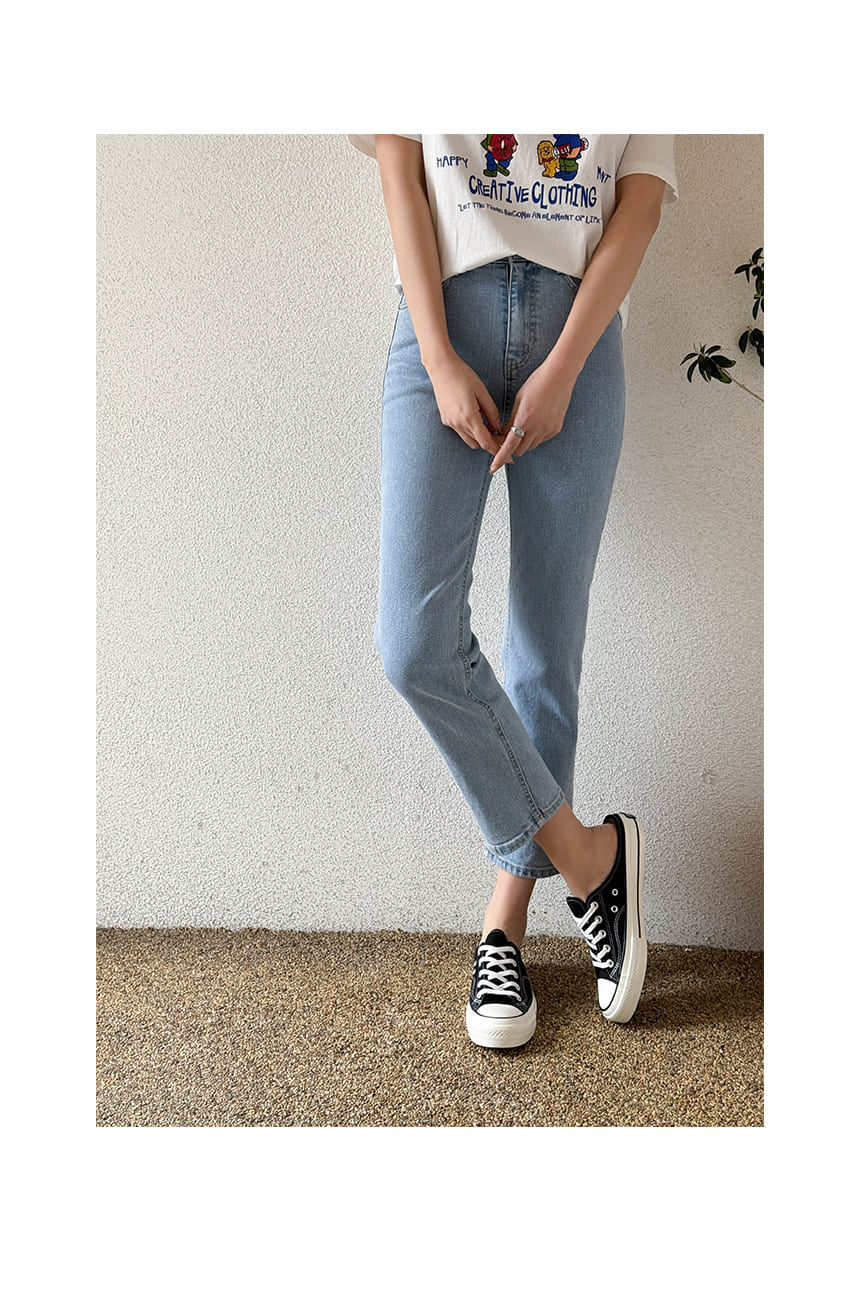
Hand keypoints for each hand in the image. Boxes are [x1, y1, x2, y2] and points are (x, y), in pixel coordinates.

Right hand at [425, 352, 512, 463]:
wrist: (441, 368)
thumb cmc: (462, 376)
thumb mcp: (482, 393)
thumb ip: (492, 412)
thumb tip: (498, 427)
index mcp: (469, 417)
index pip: (486, 442)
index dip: (498, 450)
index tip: (507, 455)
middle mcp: (458, 423)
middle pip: (478, 443)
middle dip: (490, 442)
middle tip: (500, 434)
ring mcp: (450, 423)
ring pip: (469, 440)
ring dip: (479, 437)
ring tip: (487, 424)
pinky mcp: (445, 420)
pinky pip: (460, 432)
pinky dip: (469, 430)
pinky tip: (474, 417)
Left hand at [489, 357, 579, 472]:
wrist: (559, 376)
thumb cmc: (537, 383)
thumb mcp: (518, 401)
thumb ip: (510, 420)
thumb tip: (504, 435)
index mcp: (524, 420)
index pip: (509, 446)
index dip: (500, 458)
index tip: (494, 467)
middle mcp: (537, 428)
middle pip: (519, 450)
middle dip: (512, 448)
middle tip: (507, 439)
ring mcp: (548, 430)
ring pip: (531, 446)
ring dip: (524, 442)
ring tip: (523, 426)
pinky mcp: (556, 429)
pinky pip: (542, 439)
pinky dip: (535, 436)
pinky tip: (536, 422)